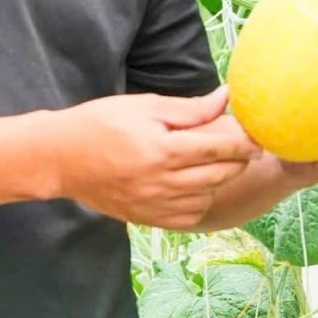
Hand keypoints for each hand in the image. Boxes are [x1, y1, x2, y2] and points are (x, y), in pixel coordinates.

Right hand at [51, 86, 259, 229]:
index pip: (220, 149)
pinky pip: (189, 217)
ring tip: (214, 162)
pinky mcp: (147, 219)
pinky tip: (194, 185)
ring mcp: (154, 205)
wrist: (60, 158)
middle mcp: (162, 182)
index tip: (257, 136)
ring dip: (220, 180)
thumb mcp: (144, 106)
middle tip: (242, 146)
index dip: (245, 142)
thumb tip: (226, 98)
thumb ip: (190, 108)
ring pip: (208, 196)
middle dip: (238, 160)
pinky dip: (200, 201)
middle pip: (220, 174)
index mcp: (163, 150)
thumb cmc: (100, 123)